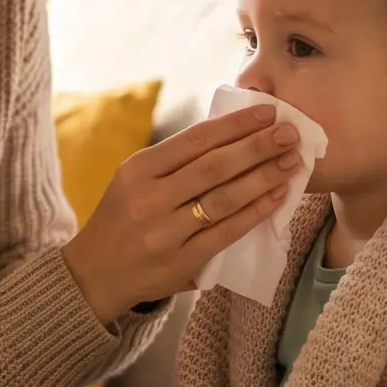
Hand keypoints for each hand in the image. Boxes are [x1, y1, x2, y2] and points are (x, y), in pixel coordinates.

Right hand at [61, 105, 304, 321]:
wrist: (94, 274)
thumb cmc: (121, 219)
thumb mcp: (133, 180)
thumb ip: (174, 162)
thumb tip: (232, 135)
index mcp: (138, 170)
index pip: (194, 140)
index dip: (234, 125)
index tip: (267, 112)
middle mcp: (149, 199)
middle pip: (214, 167)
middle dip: (257, 147)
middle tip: (290, 133)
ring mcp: (166, 232)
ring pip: (224, 199)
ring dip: (263, 177)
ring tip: (291, 161)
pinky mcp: (182, 261)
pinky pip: (227, 232)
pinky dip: (255, 212)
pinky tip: (277, 196)